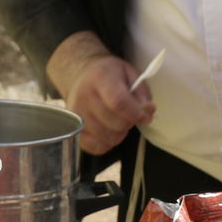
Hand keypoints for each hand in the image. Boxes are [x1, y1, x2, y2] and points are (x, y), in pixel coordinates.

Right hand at [46, 31, 153, 154]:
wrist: (83, 76)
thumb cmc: (110, 76)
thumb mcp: (130, 74)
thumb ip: (141, 92)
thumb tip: (148, 111)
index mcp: (100, 77)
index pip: (118, 102)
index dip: (136, 114)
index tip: (146, 117)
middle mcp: (84, 96)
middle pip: (115, 123)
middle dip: (129, 123)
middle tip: (131, 116)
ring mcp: (76, 115)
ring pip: (107, 137)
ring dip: (120, 133)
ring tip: (118, 121)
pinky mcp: (73, 130)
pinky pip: (96, 147)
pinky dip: (107, 143)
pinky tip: (109, 131)